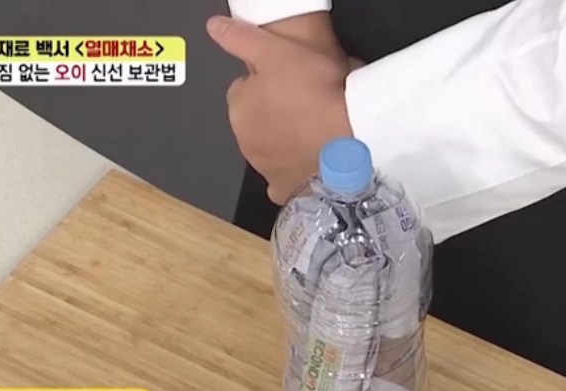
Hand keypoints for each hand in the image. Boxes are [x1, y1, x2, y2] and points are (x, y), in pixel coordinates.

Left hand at [208, 15, 353, 203]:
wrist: (349, 140)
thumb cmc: (317, 96)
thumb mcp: (276, 51)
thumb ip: (241, 39)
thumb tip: (216, 28)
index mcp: (238, 107)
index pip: (245, 88)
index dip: (269, 82)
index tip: (289, 80)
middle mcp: (245, 141)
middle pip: (257, 119)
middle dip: (275, 111)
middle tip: (305, 101)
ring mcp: (263, 167)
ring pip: (270, 146)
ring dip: (285, 138)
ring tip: (313, 126)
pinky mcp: (284, 186)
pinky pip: (283, 177)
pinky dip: (293, 169)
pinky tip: (309, 157)